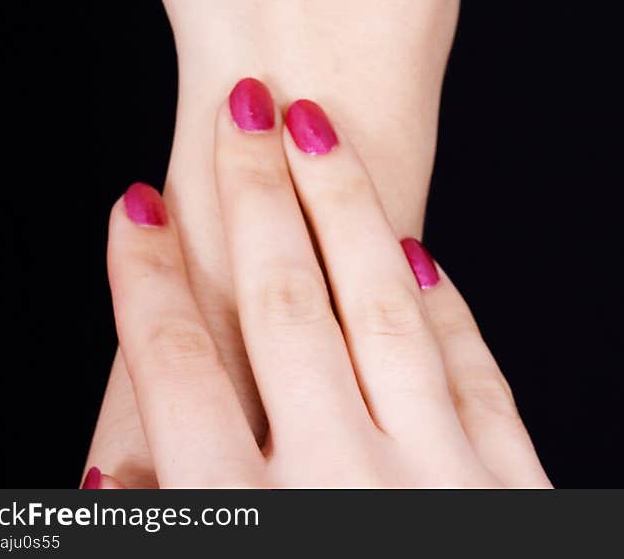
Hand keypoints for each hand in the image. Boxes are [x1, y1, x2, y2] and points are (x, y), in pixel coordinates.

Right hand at [84, 83, 548, 489]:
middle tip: (242, 107)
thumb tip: (107, 466)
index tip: (134, 206)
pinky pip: (476, 378)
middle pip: (281, 303)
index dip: (145, 281)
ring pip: (381, 308)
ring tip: (315, 125)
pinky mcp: (515, 498)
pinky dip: (444, 308)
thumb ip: (164, 521)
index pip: (173, 372)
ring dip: (343, 205)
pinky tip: (420, 257)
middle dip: (252, 193)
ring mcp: (440, 482)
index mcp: (246, 521)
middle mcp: (341, 483)